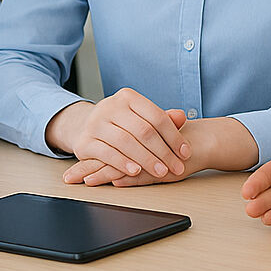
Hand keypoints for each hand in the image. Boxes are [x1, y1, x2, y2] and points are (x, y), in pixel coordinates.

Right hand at [46, 88, 188, 181]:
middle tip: (176, 167)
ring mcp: (95, 123)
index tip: (185, 153)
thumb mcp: (141, 118)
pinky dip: (123, 163)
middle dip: (163, 152)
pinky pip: (107, 153)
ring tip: (161, 172)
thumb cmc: (121, 124)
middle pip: (143, 130)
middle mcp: (110, 106)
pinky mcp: (84, 141)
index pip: (156, 116)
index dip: (173, 136)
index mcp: (128, 97)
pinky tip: (136, 172)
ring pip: (126, 142)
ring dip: (146, 160)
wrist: (85, 127)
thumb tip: (181, 116)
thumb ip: (162, 119)